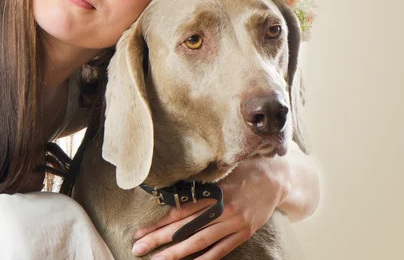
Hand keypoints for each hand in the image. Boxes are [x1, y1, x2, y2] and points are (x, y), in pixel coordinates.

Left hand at [131, 156, 290, 258]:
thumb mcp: (223, 166)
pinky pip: (222, 249)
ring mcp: (234, 222)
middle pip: (185, 227)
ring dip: (177, 253)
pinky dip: (205, 259)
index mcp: (214, 189)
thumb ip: (201, 179)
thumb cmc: (246, 167)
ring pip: (200, 241)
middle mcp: (222, 208)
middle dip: (160, 239)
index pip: (181, 209)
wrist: (278, 177)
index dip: (159, 221)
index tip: (140, 229)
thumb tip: (172, 185)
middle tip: (138, 247)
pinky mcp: (244, 232)